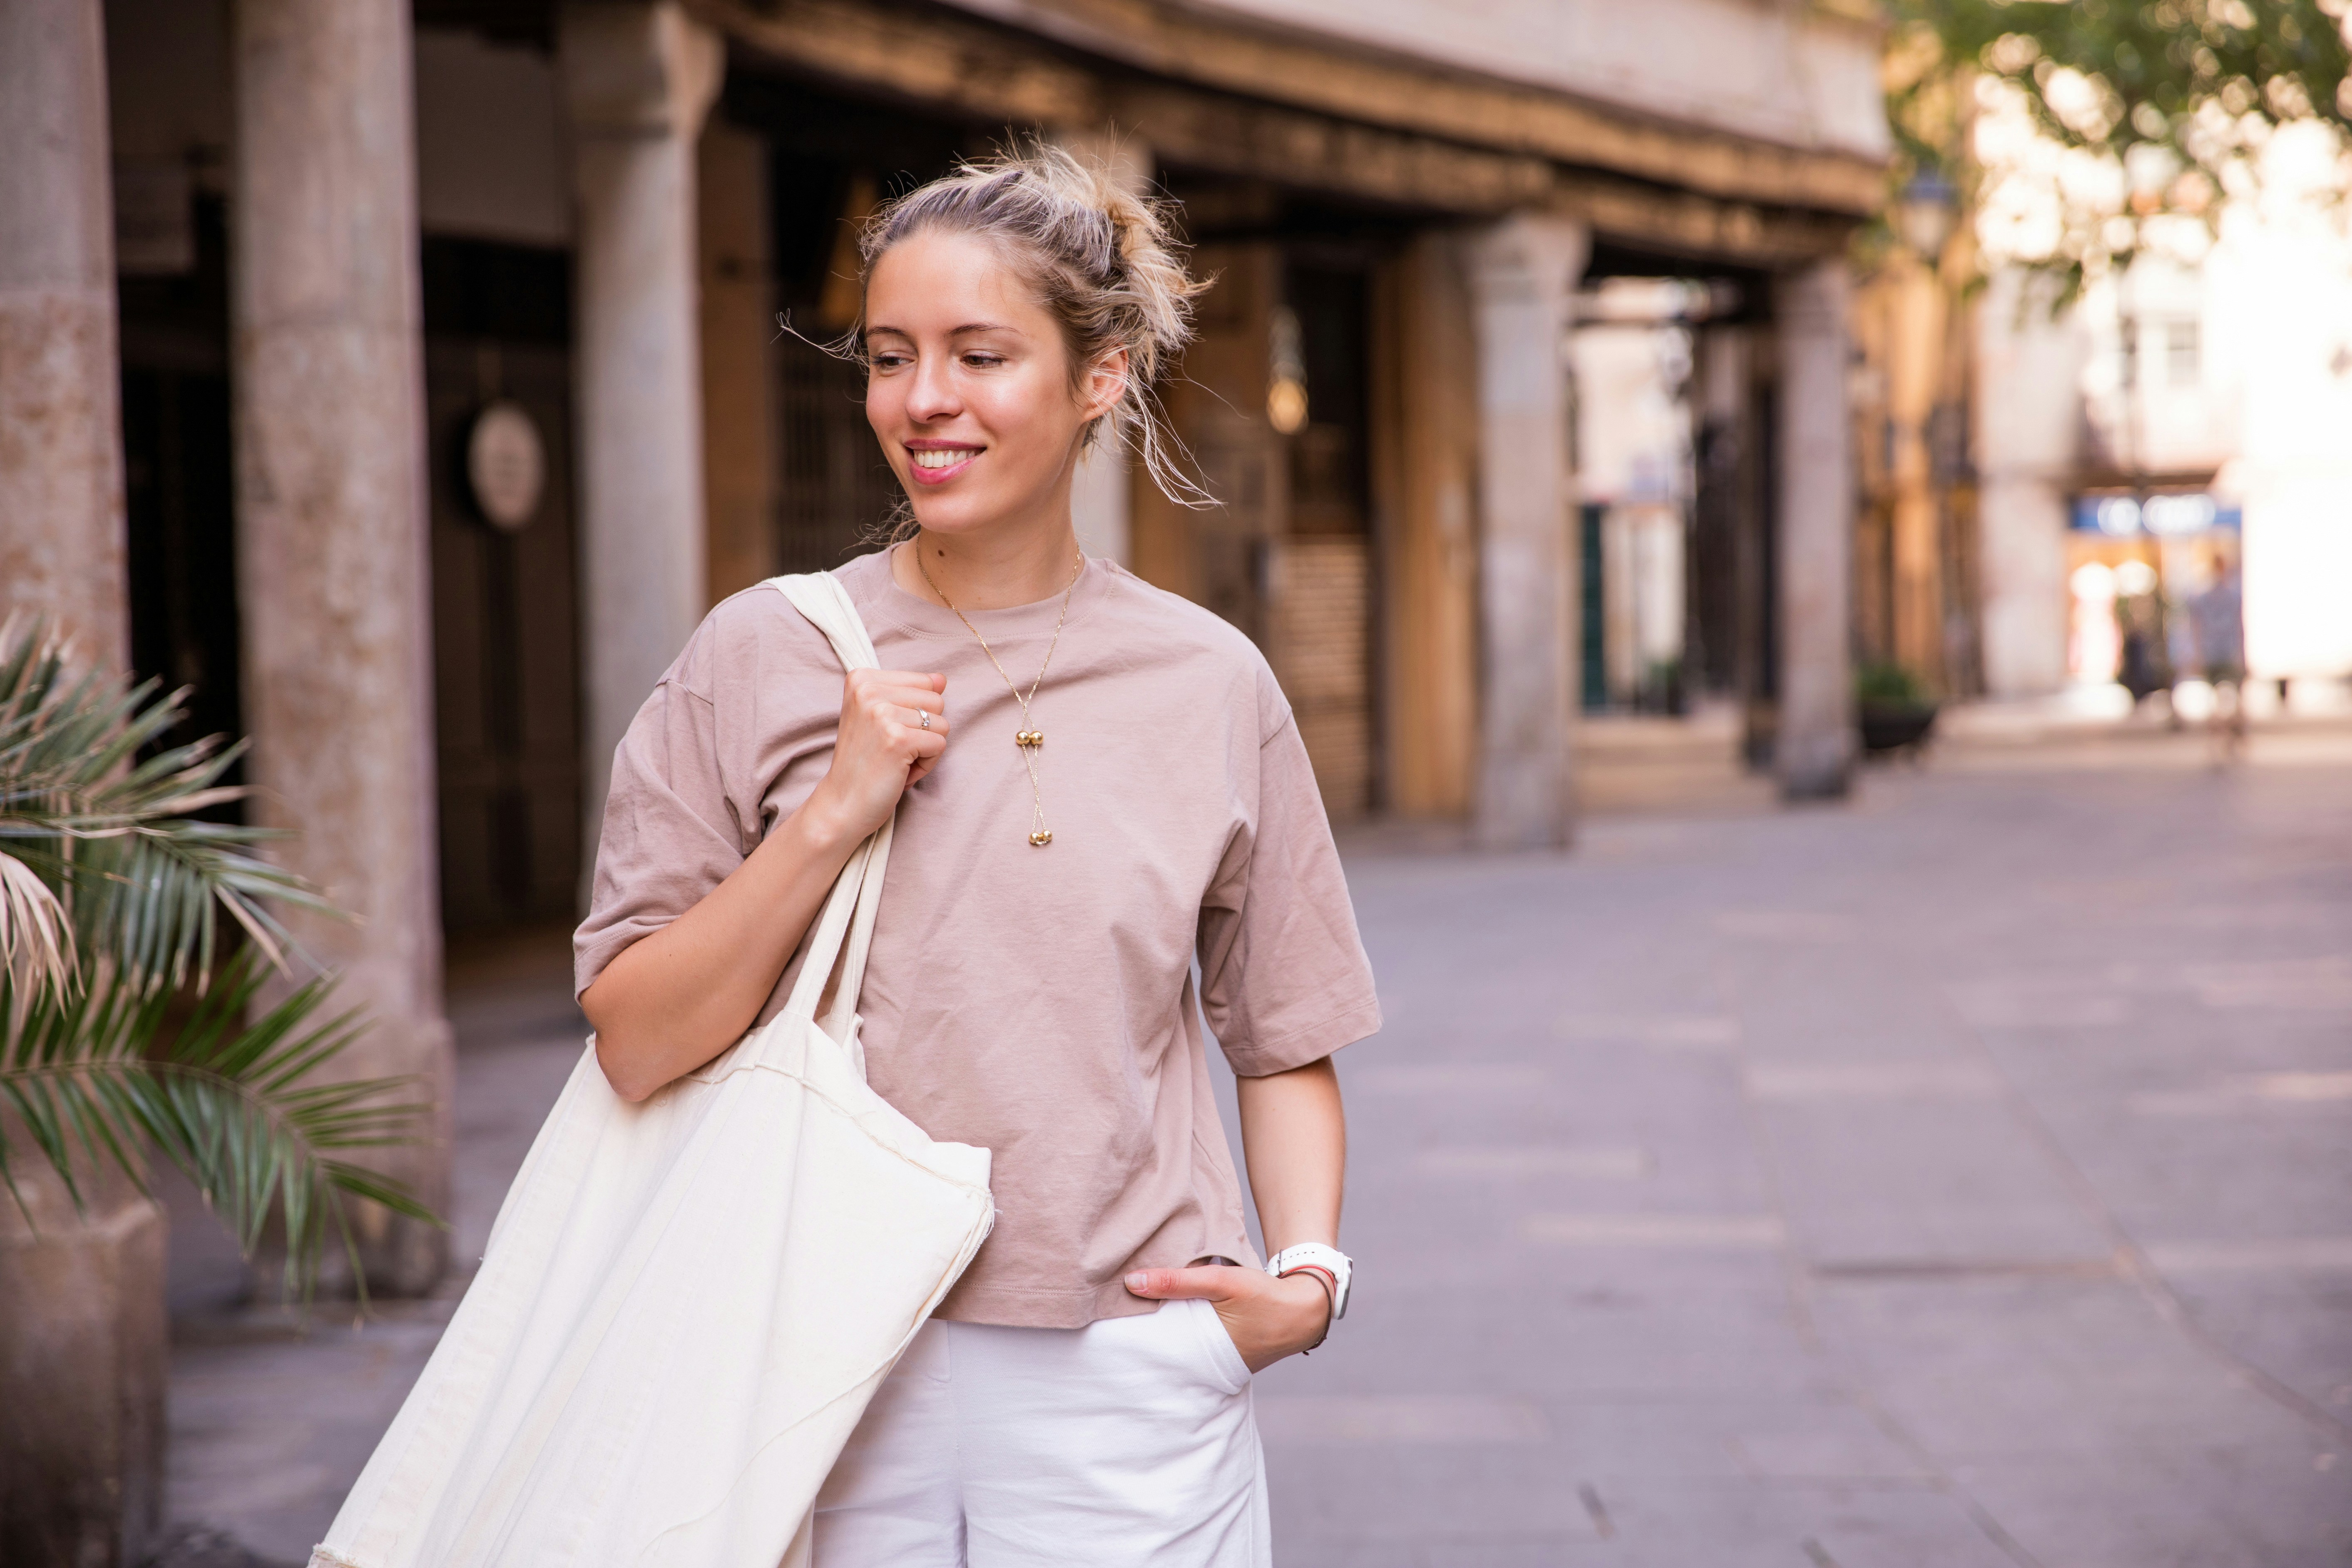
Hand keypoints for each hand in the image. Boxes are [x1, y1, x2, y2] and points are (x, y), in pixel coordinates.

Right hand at [804, 668, 947, 843]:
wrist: (842, 803)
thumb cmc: (864, 762)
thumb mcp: (879, 717)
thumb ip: (909, 693)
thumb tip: (941, 679)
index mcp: (862, 679)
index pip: (924, 682)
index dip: (916, 713)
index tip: (889, 733)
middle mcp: (868, 690)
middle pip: (936, 700)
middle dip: (925, 730)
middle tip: (894, 749)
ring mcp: (882, 714)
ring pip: (942, 723)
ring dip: (926, 749)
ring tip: (897, 761)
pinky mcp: (898, 739)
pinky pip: (940, 744)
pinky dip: (927, 764)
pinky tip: (901, 772)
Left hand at [1123, 1264, 1331, 1372]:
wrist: (1305, 1309)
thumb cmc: (1263, 1296)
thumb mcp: (1220, 1282)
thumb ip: (1177, 1281)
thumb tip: (1130, 1282)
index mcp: (1200, 1355)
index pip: (1154, 1356)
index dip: (1130, 1347)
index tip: (1104, 1329)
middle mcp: (1203, 1365)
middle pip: (1162, 1355)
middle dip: (1141, 1345)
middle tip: (1109, 1327)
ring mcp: (1214, 1361)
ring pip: (1177, 1348)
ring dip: (1162, 1336)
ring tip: (1131, 1322)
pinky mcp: (1222, 1352)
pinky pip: (1192, 1343)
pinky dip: (1180, 1332)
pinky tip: (1166, 1318)